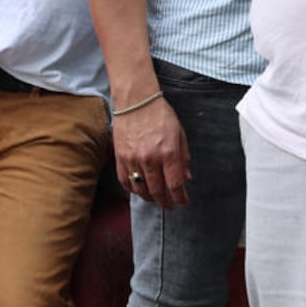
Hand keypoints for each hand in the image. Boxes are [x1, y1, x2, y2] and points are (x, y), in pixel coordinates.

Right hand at [111, 94, 190, 208]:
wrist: (136, 100)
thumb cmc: (160, 114)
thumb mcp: (179, 134)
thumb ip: (183, 157)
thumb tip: (186, 177)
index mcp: (168, 153)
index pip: (175, 185)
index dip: (180, 198)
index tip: (182, 203)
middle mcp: (150, 159)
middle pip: (157, 191)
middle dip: (165, 202)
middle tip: (169, 206)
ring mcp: (133, 159)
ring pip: (140, 188)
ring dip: (149, 197)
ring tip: (154, 198)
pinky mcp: (120, 157)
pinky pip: (125, 180)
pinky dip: (132, 188)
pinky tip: (138, 189)